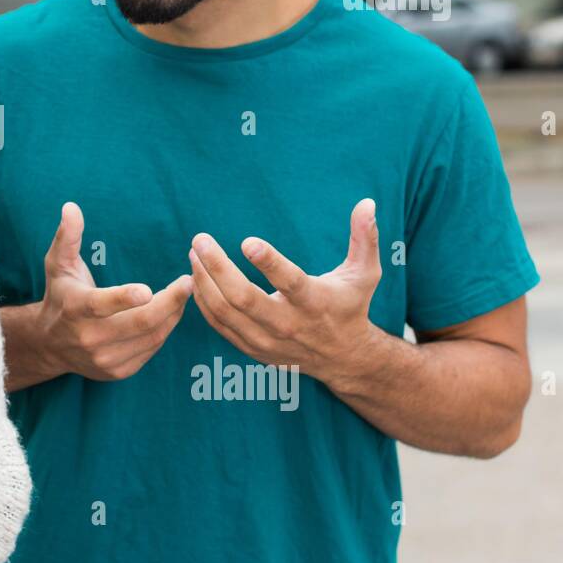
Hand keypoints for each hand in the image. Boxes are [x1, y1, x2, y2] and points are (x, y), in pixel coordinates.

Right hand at [35, 202, 193, 381]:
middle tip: (189, 281)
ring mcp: (105, 359)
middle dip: (170, 302)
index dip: (125, 298)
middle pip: (140, 323)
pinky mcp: (118, 371)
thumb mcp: (58, 264)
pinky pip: (152, 349)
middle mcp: (89, 338)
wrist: (49, 345)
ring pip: (152, 337)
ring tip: (184, 292)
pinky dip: (165, 330)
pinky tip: (170, 312)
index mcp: (76, 308)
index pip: (102, 305)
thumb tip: (71, 207)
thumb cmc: (60, 295)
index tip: (149, 289)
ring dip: (173, 314)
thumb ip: (68, 236)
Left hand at [188, 198, 381, 388]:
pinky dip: (203, 301)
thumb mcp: (365, 274)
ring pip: (225, 312)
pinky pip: (219, 325)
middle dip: (218, 268)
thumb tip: (367, 203)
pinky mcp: (252, 348)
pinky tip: (197, 276)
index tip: (247, 241)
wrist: (344, 359)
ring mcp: (267, 340)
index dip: (269, 263)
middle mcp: (289, 324)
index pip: (290, 283)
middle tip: (200, 240)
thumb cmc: (351, 306)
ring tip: (194, 253)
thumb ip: (364, 238)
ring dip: (204, 280)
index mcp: (315, 303)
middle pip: (244, 299)